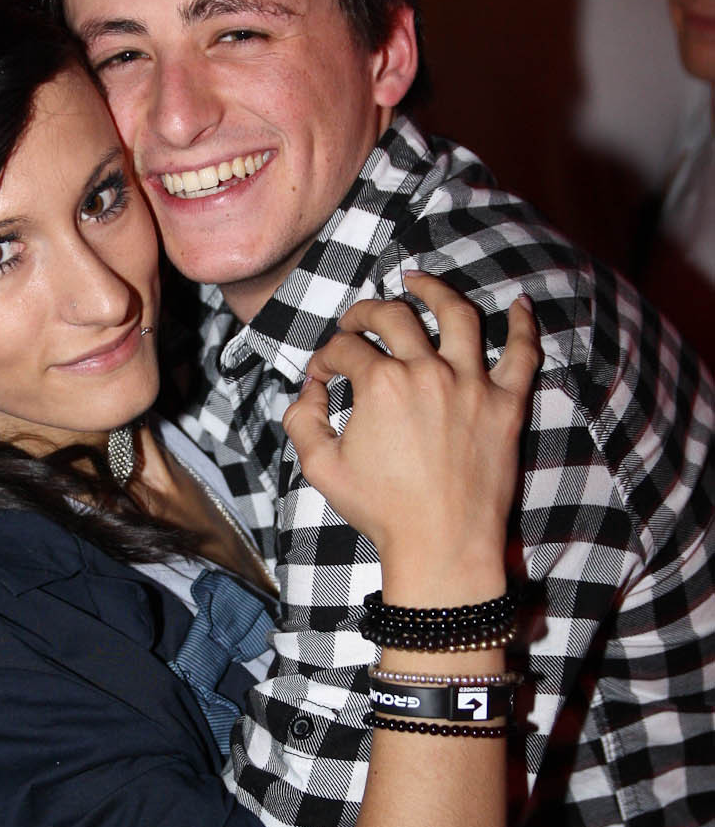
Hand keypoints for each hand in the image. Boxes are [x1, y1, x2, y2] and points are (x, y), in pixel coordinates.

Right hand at [282, 272, 539, 605]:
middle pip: (394, 316)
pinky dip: (523, 324)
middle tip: (356, 322)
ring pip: (457, 315)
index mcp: (381, 384)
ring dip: (435, 290)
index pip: (344, 348)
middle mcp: (427, 371)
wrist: (441, 546)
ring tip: (419, 280)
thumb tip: (308, 390)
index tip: (322, 376)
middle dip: (365, 312)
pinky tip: (521, 303)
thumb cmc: (382, 511)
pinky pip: (523, 354)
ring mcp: (473, 384)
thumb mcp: (321, 468)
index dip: (325, 357)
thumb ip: (302, 420)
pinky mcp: (507, 405)